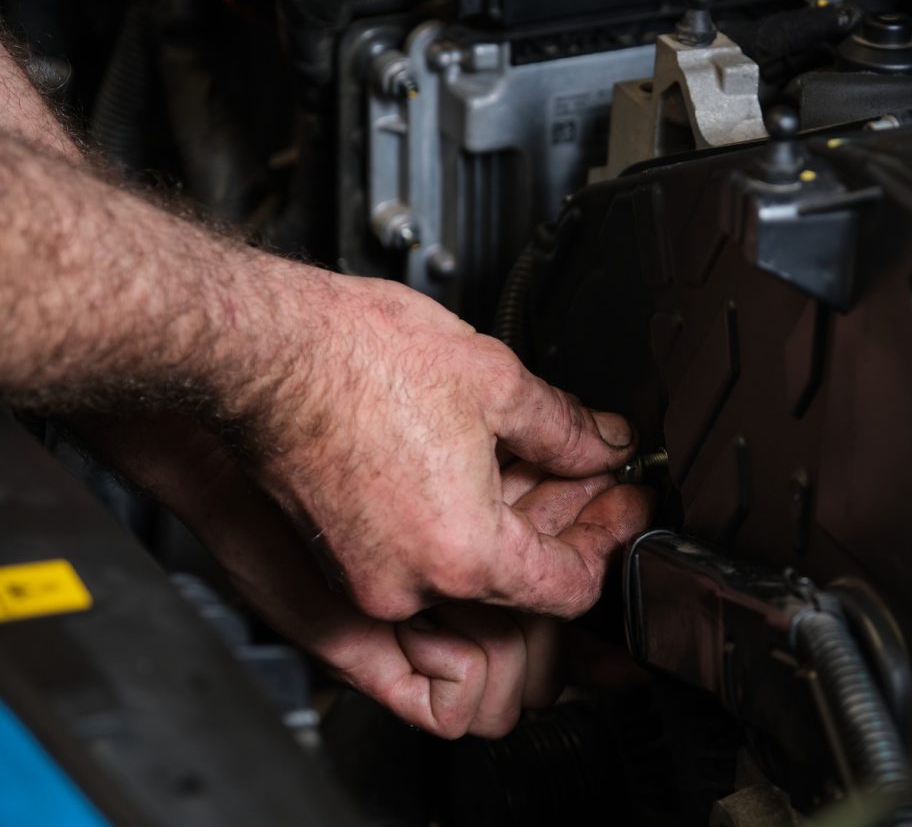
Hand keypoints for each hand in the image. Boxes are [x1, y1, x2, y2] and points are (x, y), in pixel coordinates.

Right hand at [78, 415, 653, 736]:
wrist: (261, 348)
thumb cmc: (355, 358)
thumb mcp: (496, 380)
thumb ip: (567, 427)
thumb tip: (605, 444)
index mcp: (462, 553)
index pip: (568, 590)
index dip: (610, 543)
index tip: (624, 507)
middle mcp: (409, 585)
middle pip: (519, 585)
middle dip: (567, 526)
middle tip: (594, 475)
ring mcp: (366, 579)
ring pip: (468, 573)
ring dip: (513, 524)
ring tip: (541, 462)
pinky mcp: (336, 558)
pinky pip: (419, 561)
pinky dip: (458, 527)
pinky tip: (481, 472)